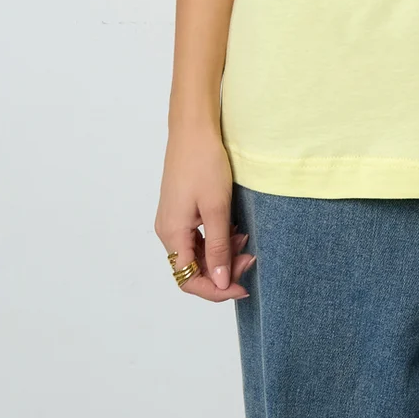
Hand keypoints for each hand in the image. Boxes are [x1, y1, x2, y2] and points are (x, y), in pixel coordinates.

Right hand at [155, 125, 255, 301]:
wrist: (193, 128)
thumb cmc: (204, 163)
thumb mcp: (217, 207)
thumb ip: (218, 247)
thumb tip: (219, 282)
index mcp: (172, 234)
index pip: (189, 279)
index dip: (216, 289)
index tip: (242, 286)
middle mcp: (167, 231)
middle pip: (194, 267)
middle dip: (223, 269)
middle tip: (251, 258)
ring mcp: (173, 220)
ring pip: (198, 252)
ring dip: (222, 253)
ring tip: (246, 241)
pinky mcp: (180, 209)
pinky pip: (198, 236)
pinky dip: (217, 238)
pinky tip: (235, 230)